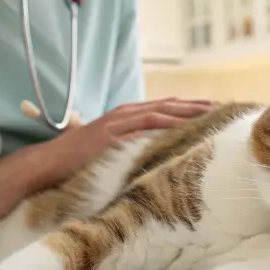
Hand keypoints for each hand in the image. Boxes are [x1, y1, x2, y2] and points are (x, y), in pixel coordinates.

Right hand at [18, 97, 214, 191]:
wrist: (49, 163)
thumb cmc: (79, 161)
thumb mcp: (111, 150)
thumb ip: (131, 147)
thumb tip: (155, 155)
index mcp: (126, 117)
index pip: (163, 108)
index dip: (188, 107)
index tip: (212, 109)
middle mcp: (124, 115)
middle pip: (166, 106)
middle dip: (194, 106)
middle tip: (220, 107)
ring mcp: (118, 123)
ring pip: (159, 112)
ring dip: (185, 112)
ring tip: (208, 113)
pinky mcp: (111, 135)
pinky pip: (142, 127)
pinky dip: (163, 124)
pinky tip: (181, 125)